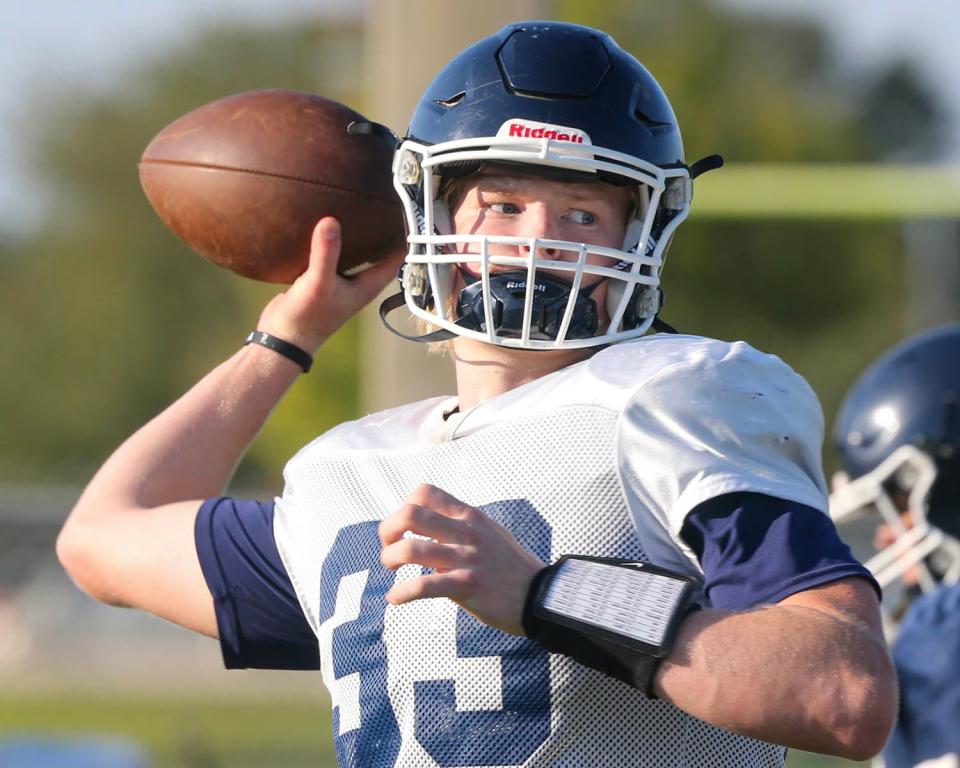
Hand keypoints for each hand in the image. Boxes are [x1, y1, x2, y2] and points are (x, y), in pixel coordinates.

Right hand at [256, 217, 405, 352]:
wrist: (282, 338)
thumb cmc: (306, 317)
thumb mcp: (317, 281)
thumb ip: (326, 252)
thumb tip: (331, 221)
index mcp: (368, 285)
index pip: (397, 256)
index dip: (404, 233)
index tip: (405, 208)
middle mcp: (359, 283)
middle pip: (380, 251)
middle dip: (383, 229)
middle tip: (381, 201)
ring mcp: (342, 282)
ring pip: (358, 252)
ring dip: (359, 233)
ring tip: (358, 205)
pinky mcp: (324, 279)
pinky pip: (336, 255)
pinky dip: (336, 240)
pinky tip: (327, 221)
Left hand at [379, 484, 544, 635]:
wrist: (539, 596)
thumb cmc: (511, 567)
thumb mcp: (490, 532)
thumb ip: (462, 526)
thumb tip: (431, 526)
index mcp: (469, 516)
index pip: (425, 493)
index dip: (403, 507)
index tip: (403, 529)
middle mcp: (466, 532)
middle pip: (409, 515)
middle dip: (387, 531)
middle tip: (389, 548)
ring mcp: (466, 558)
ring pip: (411, 549)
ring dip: (390, 559)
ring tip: (392, 571)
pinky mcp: (466, 586)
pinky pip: (423, 586)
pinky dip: (401, 593)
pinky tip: (395, 599)